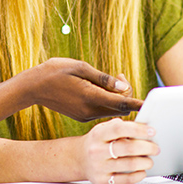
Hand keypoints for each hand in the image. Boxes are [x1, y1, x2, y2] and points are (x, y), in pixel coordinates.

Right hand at [26, 58, 143, 120]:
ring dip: (117, 98)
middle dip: (127, 95)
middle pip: (119, 109)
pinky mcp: (81, 116)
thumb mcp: (80, 67)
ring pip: (111, 111)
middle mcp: (90, 110)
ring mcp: (85, 115)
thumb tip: (123, 86)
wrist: (32, 87)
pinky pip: (101, 111)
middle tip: (120, 77)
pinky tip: (100, 89)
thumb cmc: (55, 71)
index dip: (137, 102)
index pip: (121, 103)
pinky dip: (107, 102)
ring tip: (112, 80)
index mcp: (91, 96)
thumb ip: (103, 79)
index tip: (150, 104)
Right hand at [81, 118, 157, 183]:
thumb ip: (120, 126)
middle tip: (156, 148)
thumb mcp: (103, 129)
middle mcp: (97, 150)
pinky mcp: (102, 180)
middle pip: (127, 148)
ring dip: (145, 162)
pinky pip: (125, 180)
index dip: (138, 129)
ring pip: (129, 164)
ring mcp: (99, 166)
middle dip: (147, 147)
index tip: (152, 131)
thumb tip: (143, 127)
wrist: (78, 158)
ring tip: (150, 160)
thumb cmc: (97, 142)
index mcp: (98, 134)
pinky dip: (138, 175)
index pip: (119, 129)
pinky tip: (142, 171)